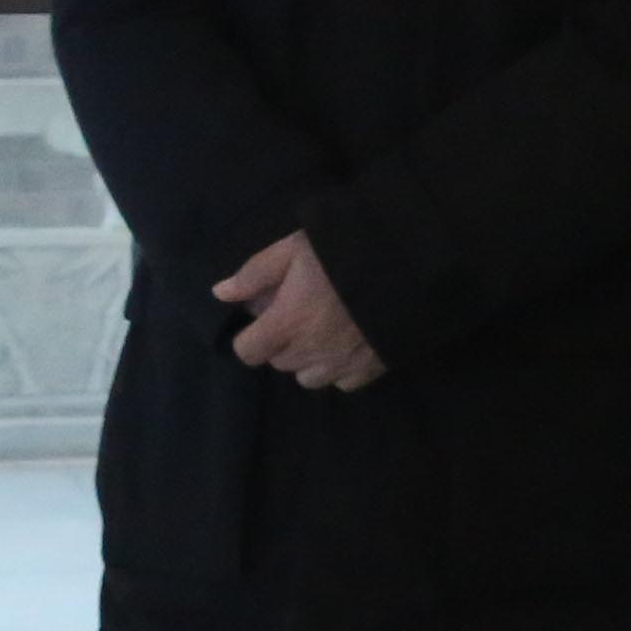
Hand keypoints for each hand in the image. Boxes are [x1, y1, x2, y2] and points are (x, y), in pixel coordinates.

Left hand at [216, 233, 385, 390]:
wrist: (409, 264)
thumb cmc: (343, 251)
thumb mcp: (294, 248)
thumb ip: (255, 273)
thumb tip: (220, 294)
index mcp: (286, 325)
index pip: (247, 352)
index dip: (249, 337)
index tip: (263, 319)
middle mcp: (309, 353)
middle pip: (279, 362)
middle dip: (281, 342)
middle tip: (299, 314)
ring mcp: (341, 364)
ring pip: (309, 377)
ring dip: (308, 359)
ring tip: (323, 333)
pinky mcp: (371, 368)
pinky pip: (343, 382)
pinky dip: (340, 368)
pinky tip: (350, 343)